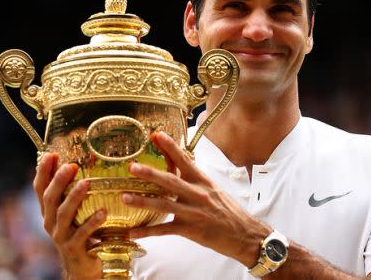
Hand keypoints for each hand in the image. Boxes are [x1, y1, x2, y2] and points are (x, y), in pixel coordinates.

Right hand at [33, 153, 103, 279]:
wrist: (81, 266)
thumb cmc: (78, 233)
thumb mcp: (71, 212)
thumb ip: (70, 193)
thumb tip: (76, 163)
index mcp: (48, 211)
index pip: (40, 188)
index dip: (43, 172)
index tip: (51, 155)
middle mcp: (50, 222)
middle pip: (50, 198)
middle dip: (59, 181)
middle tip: (71, 166)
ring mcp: (60, 236)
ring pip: (64, 214)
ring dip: (74, 197)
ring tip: (86, 183)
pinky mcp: (74, 248)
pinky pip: (82, 233)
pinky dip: (92, 222)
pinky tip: (102, 212)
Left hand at [121, 132, 270, 266]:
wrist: (246, 234)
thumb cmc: (229, 212)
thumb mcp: (214, 190)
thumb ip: (195, 179)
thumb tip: (180, 164)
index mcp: (203, 181)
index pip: (185, 160)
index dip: (170, 147)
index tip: (157, 135)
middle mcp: (197, 194)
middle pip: (170, 181)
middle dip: (150, 173)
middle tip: (132, 167)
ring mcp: (193, 213)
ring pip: (164, 205)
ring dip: (143, 201)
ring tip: (125, 198)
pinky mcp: (190, 230)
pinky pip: (165, 230)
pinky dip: (148, 232)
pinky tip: (133, 233)